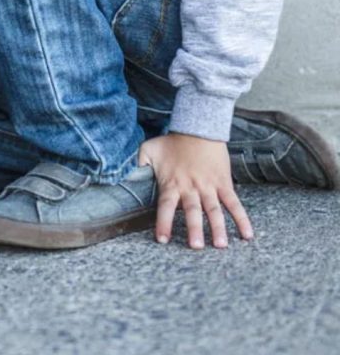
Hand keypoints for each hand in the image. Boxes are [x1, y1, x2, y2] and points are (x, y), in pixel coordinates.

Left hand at [138, 132, 253, 249]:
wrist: (198, 128)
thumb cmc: (172, 142)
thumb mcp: (149, 149)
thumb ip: (138, 164)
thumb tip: (127, 177)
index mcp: (172, 183)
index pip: (166, 206)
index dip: (164, 222)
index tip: (162, 240)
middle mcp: (190, 187)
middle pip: (192, 211)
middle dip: (194, 229)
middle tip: (196, 247)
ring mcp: (209, 186)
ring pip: (214, 209)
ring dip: (218, 227)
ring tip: (221, 245)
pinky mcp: (224, 183)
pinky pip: (234, 203)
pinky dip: (242, 218)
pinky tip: (248, 235)